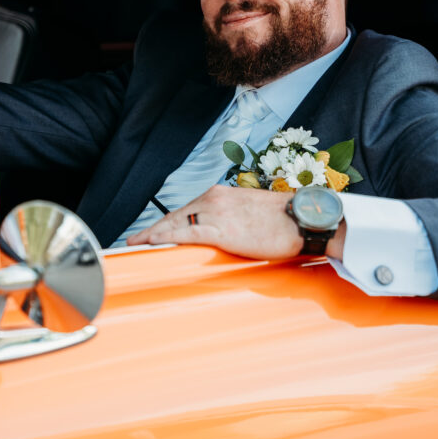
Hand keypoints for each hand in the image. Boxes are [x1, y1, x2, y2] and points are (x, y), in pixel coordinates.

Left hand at [127, 185, 344, 259]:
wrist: (303, 220)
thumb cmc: (283, 221)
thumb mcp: (251, 214)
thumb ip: (232, 219)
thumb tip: (225, 234)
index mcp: (221, 194)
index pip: (186, 209)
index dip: (166, 222)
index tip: (151, 231)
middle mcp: (214, 198)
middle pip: (175, 215)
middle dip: (154, 228)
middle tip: (134, 240)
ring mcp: (216, 213)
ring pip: (175, 223)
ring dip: (153, 234)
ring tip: (135, 244)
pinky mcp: (221, 229)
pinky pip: (184, 233)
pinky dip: (164, 237)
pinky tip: (150, 242)